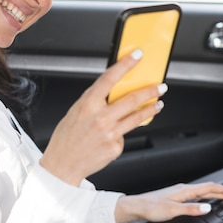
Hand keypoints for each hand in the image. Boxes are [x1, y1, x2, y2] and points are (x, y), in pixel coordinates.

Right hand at [40, 50, 166, 185]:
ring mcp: (109, 133)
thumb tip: (113, 91)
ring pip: (136, 117)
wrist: (62, 166)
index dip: (125, 65)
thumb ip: (95, 101)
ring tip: (157, 104)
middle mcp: (100, 117)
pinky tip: (116, 135)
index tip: (137, 56)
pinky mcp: (115, 147)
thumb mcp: (76, 112)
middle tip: (160, 87)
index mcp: (87, 104)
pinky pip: (125, 135)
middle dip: (150, 91)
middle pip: (132, 99)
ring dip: (150, 109)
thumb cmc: (66, 139)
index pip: (110, 78)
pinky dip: (123, 133)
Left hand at [114, 182, 222, 222]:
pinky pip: (197, 194)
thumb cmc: (151, 208)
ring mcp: (180, 192)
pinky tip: (205, 198)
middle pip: (208, 188)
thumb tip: (207, 208)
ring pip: (203, 190)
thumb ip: (191, 209)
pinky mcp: (176, 196)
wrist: (136, 206)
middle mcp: (183, 189)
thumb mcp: (172, 211)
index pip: (209, 188)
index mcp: (185, 191)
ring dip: (216, 192)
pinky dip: (206, 195)